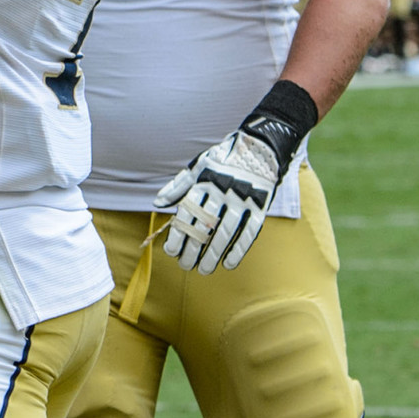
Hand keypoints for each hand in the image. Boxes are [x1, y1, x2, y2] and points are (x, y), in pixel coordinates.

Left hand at [153, 130, 284, 274]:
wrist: (260, 148)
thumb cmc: (223, 160)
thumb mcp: (198, 167)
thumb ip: (178, 186)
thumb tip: (157, 203)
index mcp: (204, 182)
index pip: (187, 213)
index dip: (178, 235)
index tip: (171, 252)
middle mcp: (222, 191)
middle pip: (205, 226)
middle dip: (194, 250)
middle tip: (186, 266)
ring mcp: (243, 199)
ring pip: (226, 232)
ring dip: (214, 254)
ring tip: (205, 269)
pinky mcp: (261, 206)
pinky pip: (249, 232)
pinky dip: (239, 249)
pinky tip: (229, 263)